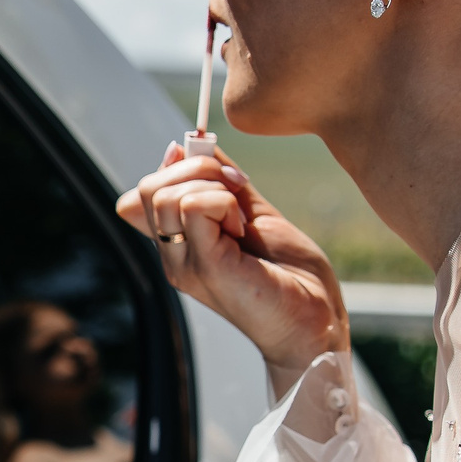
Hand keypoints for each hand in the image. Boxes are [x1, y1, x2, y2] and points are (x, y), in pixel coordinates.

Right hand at [116, 144, 345, 375]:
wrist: (316, 319)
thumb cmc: (289, 273)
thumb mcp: (249, 210)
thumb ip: (221, 180)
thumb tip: (191, 142)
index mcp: (180, 244)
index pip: (143, 193)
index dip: (178, 167)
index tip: (221, 174)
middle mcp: (173, 257)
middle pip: (148, 188)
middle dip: (196, 169)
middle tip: (238, 189)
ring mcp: (184, 265)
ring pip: (165, 194)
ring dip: (212, 186)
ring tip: (241, 216)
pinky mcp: (207, 268)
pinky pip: (194, 206)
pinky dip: (224, 201)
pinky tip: (243, 228)